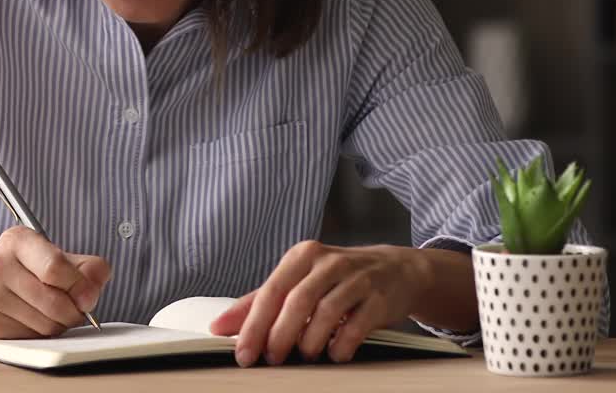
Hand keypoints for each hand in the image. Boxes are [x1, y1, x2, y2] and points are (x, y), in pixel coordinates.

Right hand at [0, 226, 110, 337]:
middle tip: (75, 311)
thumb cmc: (19, 271)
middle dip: (73, 313)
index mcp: (19, 240)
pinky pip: (30, 338)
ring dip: (58, 326)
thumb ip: (85, 267)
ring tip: (53, 315)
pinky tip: (33, 321)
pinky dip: (40, 335)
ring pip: (44, 325)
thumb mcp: (52, 256)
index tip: (88, 297)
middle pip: (54, 302)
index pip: (55, 267)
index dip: (80, 287)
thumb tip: (95, 286)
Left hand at [208, 240, 429, 365]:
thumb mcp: (298, 281)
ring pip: (326, 312)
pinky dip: (342, 343)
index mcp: (302, 256)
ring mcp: (357, 278)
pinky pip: (357, 324)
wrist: (397, 270)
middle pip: (297, 301)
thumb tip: (219, 326)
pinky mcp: (380, 297)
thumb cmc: (338, 278)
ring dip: (310, 341)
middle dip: (279, 336)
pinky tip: (335, 353)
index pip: (271, 291)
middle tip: (272, 360)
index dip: (254, 325)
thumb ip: (260, 302)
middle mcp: (328, 263)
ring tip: (305, 356)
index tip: (243, 353)